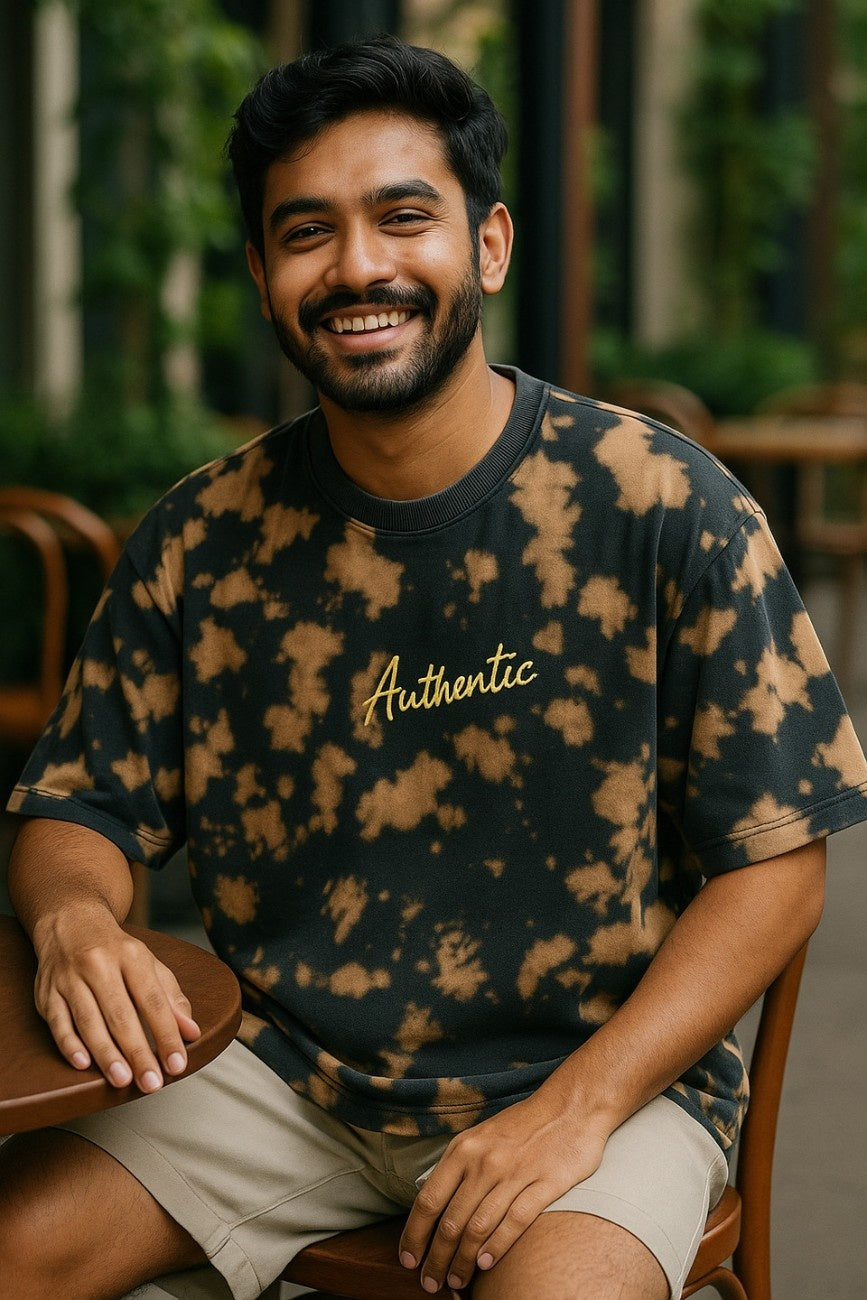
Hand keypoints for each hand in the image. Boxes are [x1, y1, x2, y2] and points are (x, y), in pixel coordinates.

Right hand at [32, 904, 200, 1093]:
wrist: (70, 921)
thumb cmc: (116, 950)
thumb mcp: (149, 964)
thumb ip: (171, 998)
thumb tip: (191, 1032)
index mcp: (131, 956)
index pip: (153, 1000)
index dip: (166, 1033)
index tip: (177, 1064)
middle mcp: (99, 964)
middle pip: (121, 1014)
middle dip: (138, 1052)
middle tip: (151, 1083)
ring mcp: (70, 978)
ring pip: (89, 1021)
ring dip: (106, 1054)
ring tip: (123, 1080)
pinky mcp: (47, 993)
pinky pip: (58, 1022)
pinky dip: (70, 1045)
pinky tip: (84, 1064)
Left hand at [398, 1088, 607, 1292]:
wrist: (570, 1105)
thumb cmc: (522, 1124)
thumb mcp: (480, 1136)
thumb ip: (458, 1166)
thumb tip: (434, 1204)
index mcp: (464, 1149)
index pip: (429, 1200)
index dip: (415, 1235)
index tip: (407, 1259)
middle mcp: (485, 1162)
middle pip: (451, 1221)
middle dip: (437, 1258)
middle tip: (431, 1282)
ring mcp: (515, 1173)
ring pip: (478, 1228)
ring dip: (463, 1262)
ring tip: (456, 1281)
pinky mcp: (545, 1184)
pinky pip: (514, 1222)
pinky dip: (496, 1247)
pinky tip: (485, 1264)